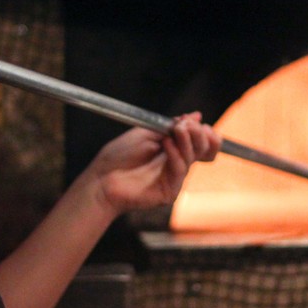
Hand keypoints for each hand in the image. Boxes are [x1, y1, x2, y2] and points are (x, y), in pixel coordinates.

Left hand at [88, 112, 220, 216]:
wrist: (102, 177)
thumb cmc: (120, 155)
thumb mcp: (147, 132)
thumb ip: (172, 126)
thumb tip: (196, 116)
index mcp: (174, 149)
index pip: (202, 142)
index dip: (206, 133)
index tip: (198, 123)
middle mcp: (178, 164)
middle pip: (204, 149)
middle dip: (198, 134)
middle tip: (184, 125)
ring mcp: (175, 178)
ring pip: (193, 157)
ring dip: (186, 140)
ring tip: (175, 130)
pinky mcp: (170, 191)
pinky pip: (180, 169)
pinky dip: (175, 154)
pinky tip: (165, 144)